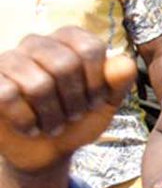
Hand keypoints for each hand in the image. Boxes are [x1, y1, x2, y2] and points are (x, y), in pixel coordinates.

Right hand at [0, 28, 136, 173]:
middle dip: (75, 100)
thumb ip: (120, 81)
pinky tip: (31, 128)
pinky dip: (26, 121)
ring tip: (55, 125)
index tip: (97, 102)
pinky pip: (8, 96)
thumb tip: (125, 64)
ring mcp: (8, 60)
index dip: (97, 82)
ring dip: (52, 115)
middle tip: (75, 116)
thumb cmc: (78, 118)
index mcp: (69, 38)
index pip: (90, 48)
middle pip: (65, 64)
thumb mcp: (107, 102)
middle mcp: (37, 42)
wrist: (46, 149)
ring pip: (38, 84)